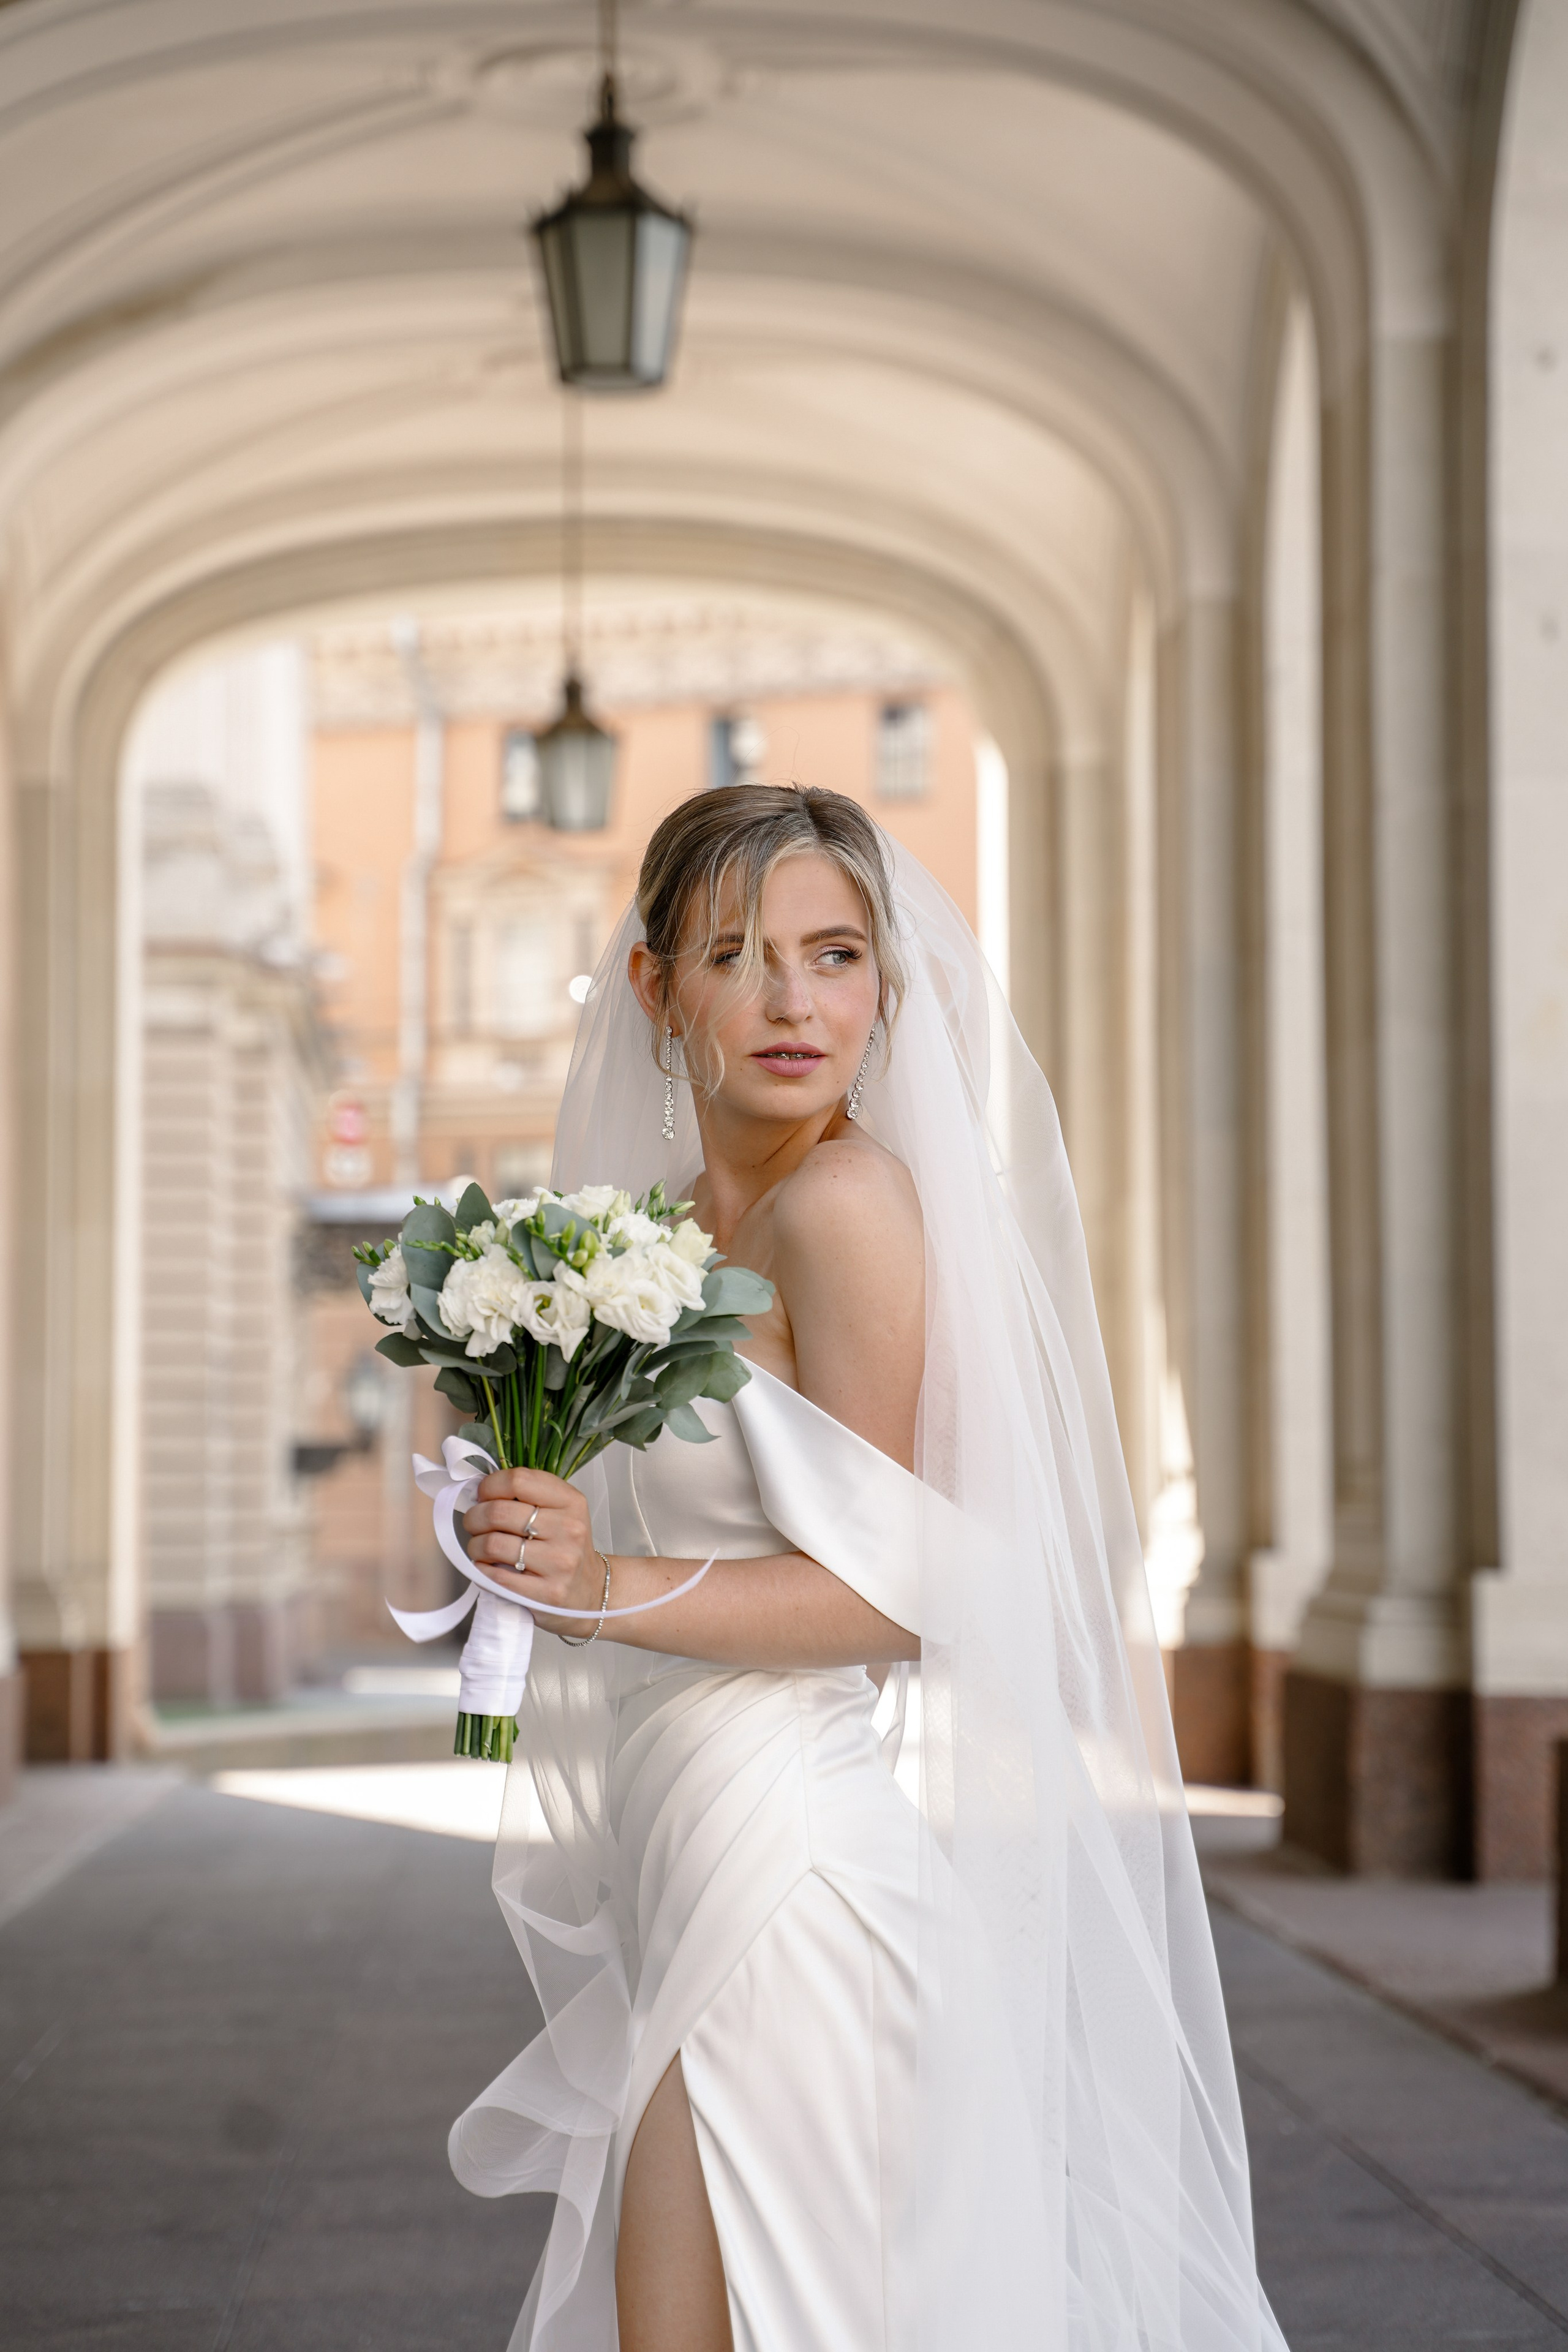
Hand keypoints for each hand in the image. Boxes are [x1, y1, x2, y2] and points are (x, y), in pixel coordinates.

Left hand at [463, 1467, 605, 1624]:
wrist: (589, 1591)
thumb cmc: (566, 1548)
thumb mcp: (560, 1510)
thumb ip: (527, 1496)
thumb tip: (482, 1492)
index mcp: (571, 1502)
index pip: (518, 1481)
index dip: (490, 1486)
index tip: (483, 1495)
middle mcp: (569, 1529)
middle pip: (499, 1512)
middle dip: (475, 1517)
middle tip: (474, 1523)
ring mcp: (560, 1562)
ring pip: (492, 1544)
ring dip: (476, 1546)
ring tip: (480, 1547)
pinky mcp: (547, 1593)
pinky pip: (496, 1576)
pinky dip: (482, 1570)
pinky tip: (488, 1567)